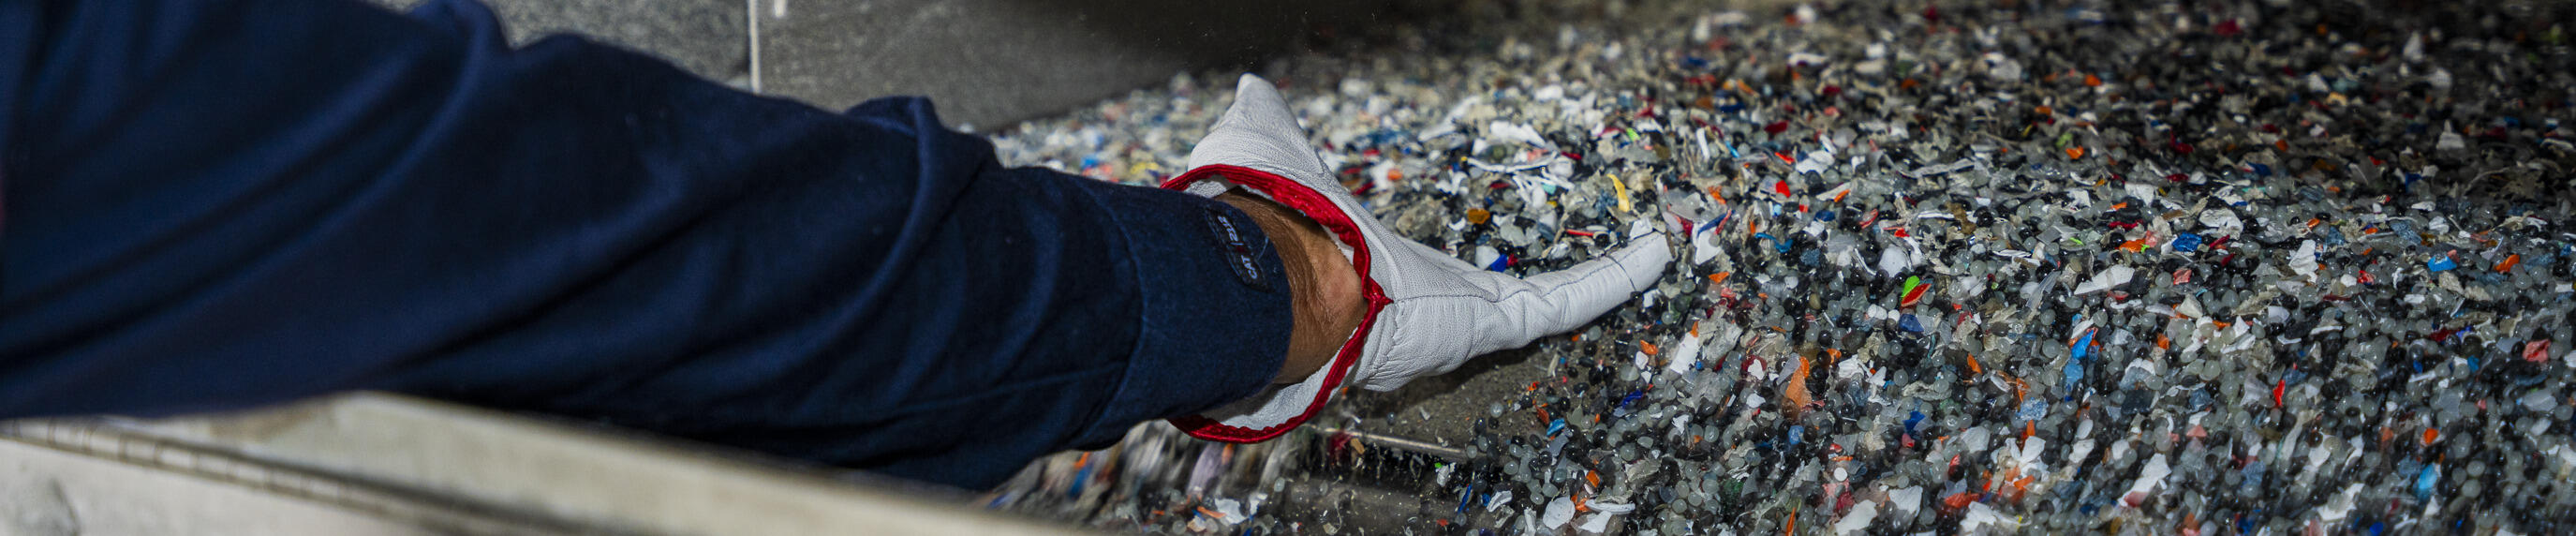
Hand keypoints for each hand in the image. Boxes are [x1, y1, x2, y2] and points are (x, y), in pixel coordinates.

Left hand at [1164, 74, 1673, 441]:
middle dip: (1542, 289)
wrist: (1282, 273)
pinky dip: (1611, 277)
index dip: (1450, 267)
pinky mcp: (1493, 321)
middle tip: (1592, 268)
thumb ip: (1269, 123)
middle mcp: (1424, 307)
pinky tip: (1655, 254)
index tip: (1467, 259)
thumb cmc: (1273, 220)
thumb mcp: (1269, 149)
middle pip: (1493, 301)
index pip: (1425, 272)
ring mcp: (1463, 318)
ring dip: (1598, 283)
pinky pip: (1563, 300)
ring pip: (1544, 302)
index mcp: (1378, 272)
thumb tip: (1252, 88)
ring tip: (1649, 257)